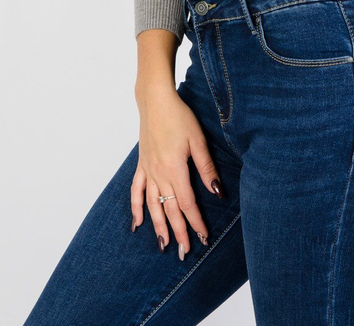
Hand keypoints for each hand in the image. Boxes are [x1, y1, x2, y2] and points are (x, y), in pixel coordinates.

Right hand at [131, 87, 223, 256]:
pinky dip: (136, 209)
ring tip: (164, 246)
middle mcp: (158, 174)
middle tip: (185, 252)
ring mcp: (147, 170)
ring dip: (158, 227)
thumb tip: (217, 192)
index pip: (186, 203)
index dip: (195, 222)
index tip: (203, 237)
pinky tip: (138, 224)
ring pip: (152, 205)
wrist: (155, 101)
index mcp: (174, 169)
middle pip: (169, 209)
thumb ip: (206, 168)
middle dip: (178, 232)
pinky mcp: (141, 165)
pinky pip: (136, 191)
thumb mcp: (198, 140)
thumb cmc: (179, 117)